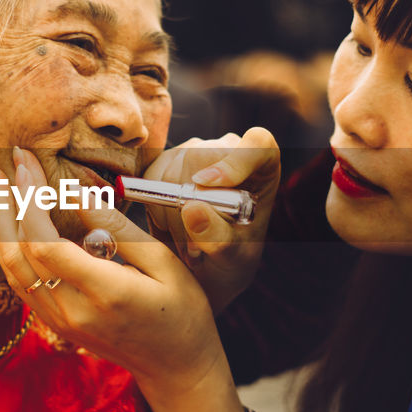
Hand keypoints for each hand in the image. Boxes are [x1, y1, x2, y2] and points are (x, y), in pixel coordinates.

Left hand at [0, 147, 228, 399]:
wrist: (175, 367)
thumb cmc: (181, 309)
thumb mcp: (163, 261)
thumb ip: (118, 228)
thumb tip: (77, 192)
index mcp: (105, 292)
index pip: (47, 245)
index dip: (29, 202)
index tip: (26, 165)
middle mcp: (73, 310)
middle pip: (21, 253)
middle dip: (7, 204)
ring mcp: (59, 321)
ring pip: (12, 268)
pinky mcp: (54, 323)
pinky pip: (19, 282)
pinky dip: (5, 248)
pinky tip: (0, 222)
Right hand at [142, 127, 279, 311]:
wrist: (205, 266)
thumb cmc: (230, 260)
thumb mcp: (231, 260)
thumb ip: (219, 238)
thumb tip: (192, 208)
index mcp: (262, 170)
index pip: (258, 145)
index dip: (235, 161)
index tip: (209, 186)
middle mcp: (230, 152)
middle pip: (200, 158)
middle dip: (188, 205)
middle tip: (193, 247)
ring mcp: (196, 152)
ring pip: (170, 172)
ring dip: (171, 214)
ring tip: (186, 242)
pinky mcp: (166, 161)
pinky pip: (150, 179)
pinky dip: (155, 209)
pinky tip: (171, 229)